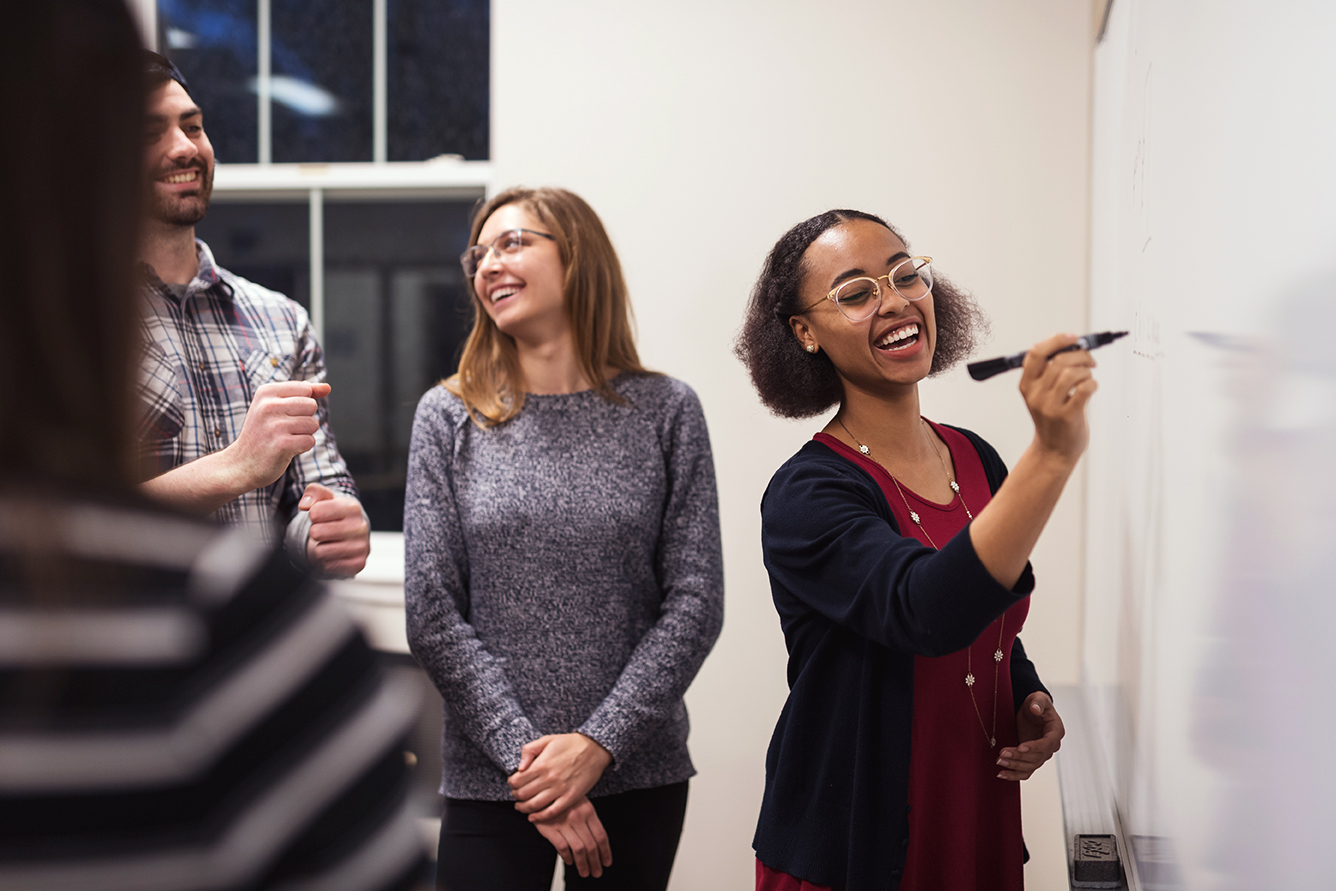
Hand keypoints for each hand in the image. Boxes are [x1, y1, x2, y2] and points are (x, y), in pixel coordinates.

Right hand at [226, 381, 331, 489]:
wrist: (241, 464)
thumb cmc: (263, 433)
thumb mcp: (276, 406)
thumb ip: (304, 394)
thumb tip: (327, 387)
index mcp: (266, 392)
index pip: (306, 389)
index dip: (302, 404)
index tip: (283, 414)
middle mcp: (268, 406)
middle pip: (312, 406)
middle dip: (305, 419)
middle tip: (284, 429)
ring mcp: (275, 426)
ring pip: (313, 424)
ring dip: (304, 434)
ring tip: (285, 439)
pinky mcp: (282, 444)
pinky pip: (310, 441)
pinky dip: (302, 447)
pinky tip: (286, 449)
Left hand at [300, 483, 369, 577]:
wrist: (353, 536)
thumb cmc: (335, 516)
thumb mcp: (325, 499)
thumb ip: (313, 492)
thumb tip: (304, 505)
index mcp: (353, 507)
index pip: (315, 512)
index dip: (312, 515)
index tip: (320, 516)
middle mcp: (361, 526)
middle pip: (316, 532)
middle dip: (315, 532)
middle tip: (324, 531)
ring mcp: (362, 546)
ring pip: (320, 551)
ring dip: (320, 548)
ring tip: (329, 542)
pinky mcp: (358, 564)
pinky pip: (328, 566)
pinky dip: (327, 561)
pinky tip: (335, 554)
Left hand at [508, 733, 612, 820]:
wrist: (595, 749)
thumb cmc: (571, 743)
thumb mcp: (547, 739)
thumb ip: (529, 750)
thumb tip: (519, 767)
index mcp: (541, 764)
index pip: (516, 781)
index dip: (511, 784)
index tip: (513, 783)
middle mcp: (548, 779)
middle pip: (523, 794)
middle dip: (516, 796)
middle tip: (516, 795)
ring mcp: (559, 790)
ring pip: (534, 805)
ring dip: (523, 808)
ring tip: (521, 806)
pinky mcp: (570, 798)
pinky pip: (551, 812)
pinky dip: (539, 817)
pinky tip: (533, 817)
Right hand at [532, 796, 612, 877]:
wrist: (542, 790)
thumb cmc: (563, 799)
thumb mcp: (581, 804)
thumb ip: (589, 821)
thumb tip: (599, 844)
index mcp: (588, 810)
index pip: (601, 835)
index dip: (605, 852)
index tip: (607, 862)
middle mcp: (578, 817)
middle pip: (591, 845)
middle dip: (595, 862)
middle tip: (597, 872)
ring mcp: (564, 822)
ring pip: (579, 848)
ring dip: (583, 864)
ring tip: (585, 872)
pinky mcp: (550, 828)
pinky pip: (562, 847)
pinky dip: (567, 857)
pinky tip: (570, 861)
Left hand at [998, 692, 1064, 780]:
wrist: (1032, 710)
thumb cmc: (1036, 703)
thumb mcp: (1037, 698)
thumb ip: (1038, 702)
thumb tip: (1035, 709)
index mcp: (1056, 731)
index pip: (1047, 743)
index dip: (1034, 747)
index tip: (1020, 747)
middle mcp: (1051, 745)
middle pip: (1037, 757)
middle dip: (1019, 757)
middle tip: (1002, 753)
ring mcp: (1042, 754)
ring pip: (1030, 766)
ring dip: (1014, 766)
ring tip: (999, 761)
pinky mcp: (1032, 758)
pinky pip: (1026, 770)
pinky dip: (1014, 774)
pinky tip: (1001, 774)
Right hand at [1018, 333, 1097, 465]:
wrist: (1054, 451)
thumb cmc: (1052, 419)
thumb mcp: (1041, 394)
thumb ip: (1049, 372)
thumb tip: (1072, 344)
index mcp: (1027, 386)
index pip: (1035, 354)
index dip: (1055, 341)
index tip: (1072, 337)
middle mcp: (1035, 395)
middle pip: (1058, 361)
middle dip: (1080, 355)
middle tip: (1090, 360)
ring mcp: (1050, 407)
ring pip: (1071, 373)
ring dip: (1086, 371)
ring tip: (1088, 377)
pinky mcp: (1067, 416)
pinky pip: (1084, 389)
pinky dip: (1092, 384)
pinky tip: (1091, 388)